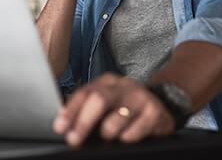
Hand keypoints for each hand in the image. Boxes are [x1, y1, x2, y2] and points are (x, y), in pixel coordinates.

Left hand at [53, 73, 174, 145]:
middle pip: (99, 99)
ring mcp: (139, 97)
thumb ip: (86, 108)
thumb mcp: (106, 103)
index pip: (84, 93)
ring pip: (117, 117)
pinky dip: (128, 137)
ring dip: (108, 132)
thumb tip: (63, 122)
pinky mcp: (155, 111)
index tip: (60, 127)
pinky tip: (127, 137)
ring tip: (108, 136)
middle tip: (74, 140)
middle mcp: (122, 85)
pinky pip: (137, 129)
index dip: (70, 110)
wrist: (160, 107)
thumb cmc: (125, 108)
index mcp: (106, 82)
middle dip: (83, 122)